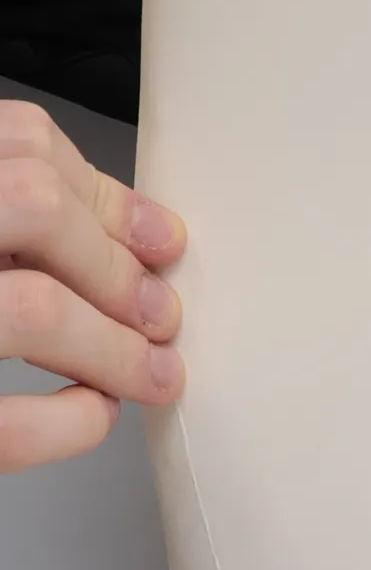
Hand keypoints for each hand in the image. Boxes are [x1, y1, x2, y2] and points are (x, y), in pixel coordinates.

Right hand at [0, 100, 186, 471]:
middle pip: (32, 208)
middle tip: (157, 315)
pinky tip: (86, 415)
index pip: (18, 144)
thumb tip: (139, 236)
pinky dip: (67, 425)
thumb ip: (6, 216)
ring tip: (147, 373)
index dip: (102, 197)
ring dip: (111, 347)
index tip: (154, 241)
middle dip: (114, 269)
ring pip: (30, 309)